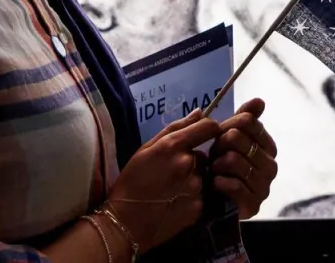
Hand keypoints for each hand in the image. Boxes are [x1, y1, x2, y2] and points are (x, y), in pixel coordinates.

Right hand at [106, 110, 220, 253]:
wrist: (125, 223)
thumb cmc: (132, 181)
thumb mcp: (147, 148)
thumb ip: (176, 128)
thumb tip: (200, 112)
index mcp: (175, 145)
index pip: (209, 127)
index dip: (208, 129)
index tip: (203, 134)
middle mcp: (189, 164)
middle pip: (203, 155)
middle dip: (192, 160)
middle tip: (172, 172)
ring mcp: (196, 188)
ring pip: (203, 175)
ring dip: (193, 178)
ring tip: (172, 189)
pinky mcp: (199, 208)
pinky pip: (202, 195)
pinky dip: (192, 196)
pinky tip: (176, 202)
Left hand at [210, 98, 277, 218]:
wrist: (214, 204)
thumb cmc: (223, 167)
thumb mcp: (230, 139)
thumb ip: (245, 118)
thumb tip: (260, 100)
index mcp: (268, 146)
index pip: (247, 121)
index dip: (227, 125)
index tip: (219, 136)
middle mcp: (271, 165)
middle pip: (237, 137)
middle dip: (219, 145)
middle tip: (214, 155)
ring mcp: (264, 186)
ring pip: (233, 159)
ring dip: (216, 164)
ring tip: (214, 170)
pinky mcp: (253, 205)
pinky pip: (233, 185)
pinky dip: (219, 183)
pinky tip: (216, 184)